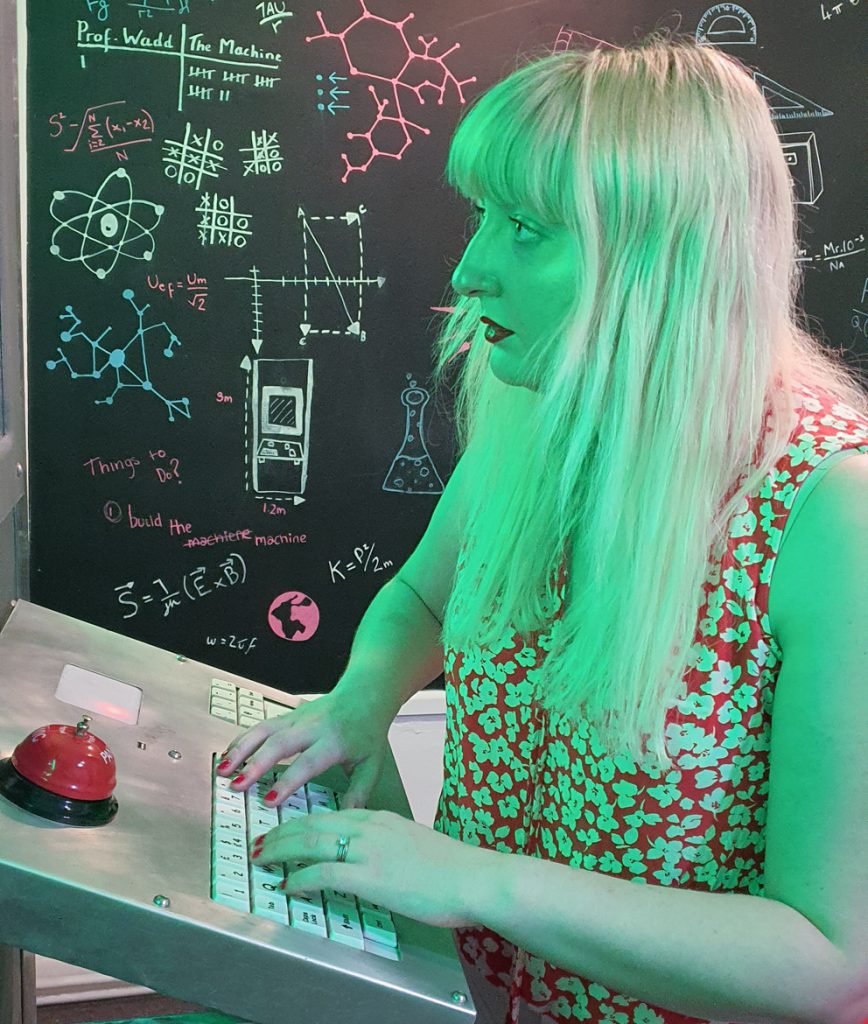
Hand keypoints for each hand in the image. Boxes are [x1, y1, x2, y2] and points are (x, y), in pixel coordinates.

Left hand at [252, 807, 496, 929]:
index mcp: (381, 819)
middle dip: (281, 832)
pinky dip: (301, 877)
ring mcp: (369, 850)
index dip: (302, 822)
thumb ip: (390, 846)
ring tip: (262, 856)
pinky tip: (288, 884)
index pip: (331, 814)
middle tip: (260, 841)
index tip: (285, 829)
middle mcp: (371, 827)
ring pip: (312, 841)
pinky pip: (324, 874)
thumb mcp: (415, 845)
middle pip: (313, 822)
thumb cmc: (453, 868)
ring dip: (281, 849)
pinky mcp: (370, 876)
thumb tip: (375, 860)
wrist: (474, 877)